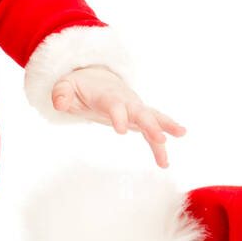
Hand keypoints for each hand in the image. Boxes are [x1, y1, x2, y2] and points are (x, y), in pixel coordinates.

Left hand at [51, 66, 185, 167]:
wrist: (96, 78)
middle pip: (141, 111)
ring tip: (182, 135)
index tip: (121, 131)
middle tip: (161, 138)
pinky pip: (152, 131)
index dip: (119, 116)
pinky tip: (166, 163)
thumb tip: (59, 103)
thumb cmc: (80, 85)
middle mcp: (126, 101)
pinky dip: (160, 145)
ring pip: (153, 118)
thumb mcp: (65, 86)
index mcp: (107, 95)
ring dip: (166, 128)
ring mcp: (135, 108)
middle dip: (151, 124)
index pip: (115, 105)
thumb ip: (61, 93)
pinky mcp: (138, 118)